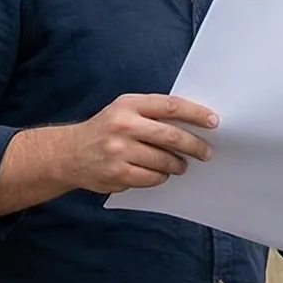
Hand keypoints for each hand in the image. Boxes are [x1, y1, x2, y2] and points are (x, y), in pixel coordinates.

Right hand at [47, 94, 216, 194]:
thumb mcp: (123, 110)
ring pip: (163, 161)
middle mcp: (123, 126)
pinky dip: (161, 177)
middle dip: (194, 145)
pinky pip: (151, 178)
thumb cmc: (105, 129)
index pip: (170, 106)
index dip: (195, 113)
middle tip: (206, 152)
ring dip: (178, 165)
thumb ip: (151, 112)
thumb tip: (192, 123)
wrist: (69, 153)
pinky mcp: (117, 174)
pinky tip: (160, 173)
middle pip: (171, 136)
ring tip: (181, 165)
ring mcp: (119, 151)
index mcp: (128, 105)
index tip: (213, 121)